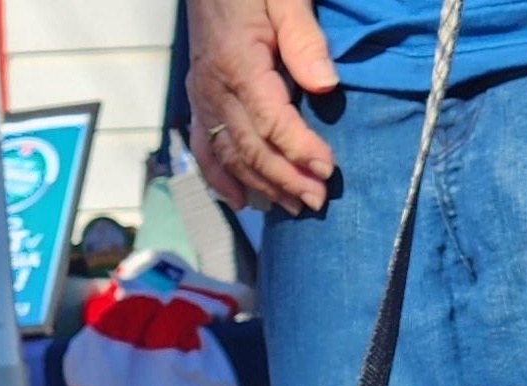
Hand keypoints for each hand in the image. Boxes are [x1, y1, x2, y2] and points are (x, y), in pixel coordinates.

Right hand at [186, 0, 338, 215]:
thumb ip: (304, 38)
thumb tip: (325, 84)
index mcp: (238, 64)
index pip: (271, 121)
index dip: (300, 150)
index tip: (328, 169)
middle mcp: (215, 90)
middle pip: (252, 149)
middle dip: (287, 178)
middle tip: (317, 200)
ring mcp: (203, 100)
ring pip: (231, 158)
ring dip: (263, 186)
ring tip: (294, 206)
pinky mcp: (198, 103)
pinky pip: (205, 152)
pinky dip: (221, 182)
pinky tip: (243, 202)